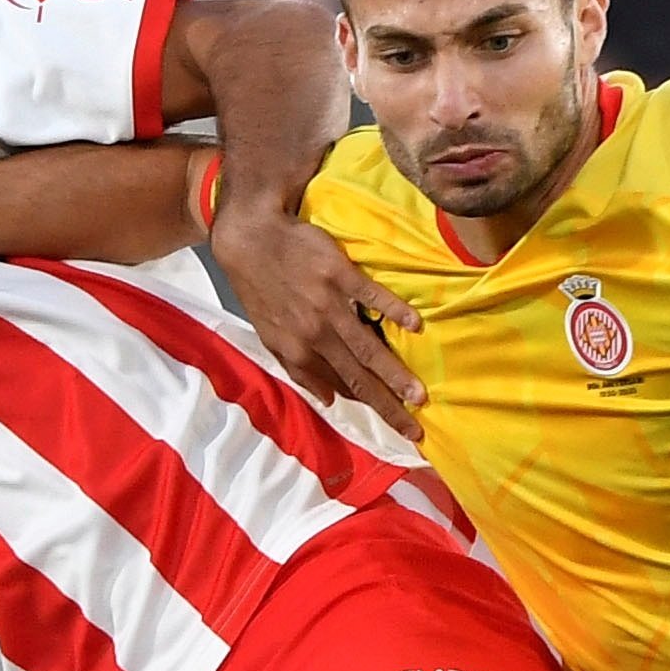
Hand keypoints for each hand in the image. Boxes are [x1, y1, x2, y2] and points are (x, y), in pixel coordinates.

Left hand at [207, 197, 426, 442]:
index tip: (396, 426)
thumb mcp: (270, 337)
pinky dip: (393, 310)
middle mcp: (316, 334)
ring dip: (394, 373)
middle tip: (415, 429)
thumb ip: (299, 369)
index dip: (370, 408)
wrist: (251, 241)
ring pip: (367, 347)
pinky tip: (415, 325)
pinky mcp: (339, 274)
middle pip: (359, 377)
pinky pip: (370, 296)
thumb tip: (327, 400)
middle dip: (388, 405)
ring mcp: (329, 305)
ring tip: (418, 394)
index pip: (342, 388)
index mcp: (299, 351)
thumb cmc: (261, 289)